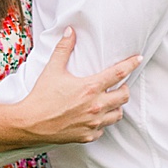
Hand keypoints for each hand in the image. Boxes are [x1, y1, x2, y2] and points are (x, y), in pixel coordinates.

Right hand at [17, 29, 139, 147]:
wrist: (30, 123)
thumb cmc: (41, 97)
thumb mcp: (52, 70)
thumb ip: (64, 49)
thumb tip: (70, 31)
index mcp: (90, 87)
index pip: (119, 73)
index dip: (131, 64)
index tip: (138, 59)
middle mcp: (96, 106)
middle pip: (124, 96)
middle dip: (124, 88)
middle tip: (118, 85)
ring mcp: (93, 123)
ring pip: (118, 114)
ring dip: (116, 106)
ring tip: (108, 101)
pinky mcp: (88, 136)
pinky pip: (103, 129)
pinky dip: (102, 122)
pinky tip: (94, 117)